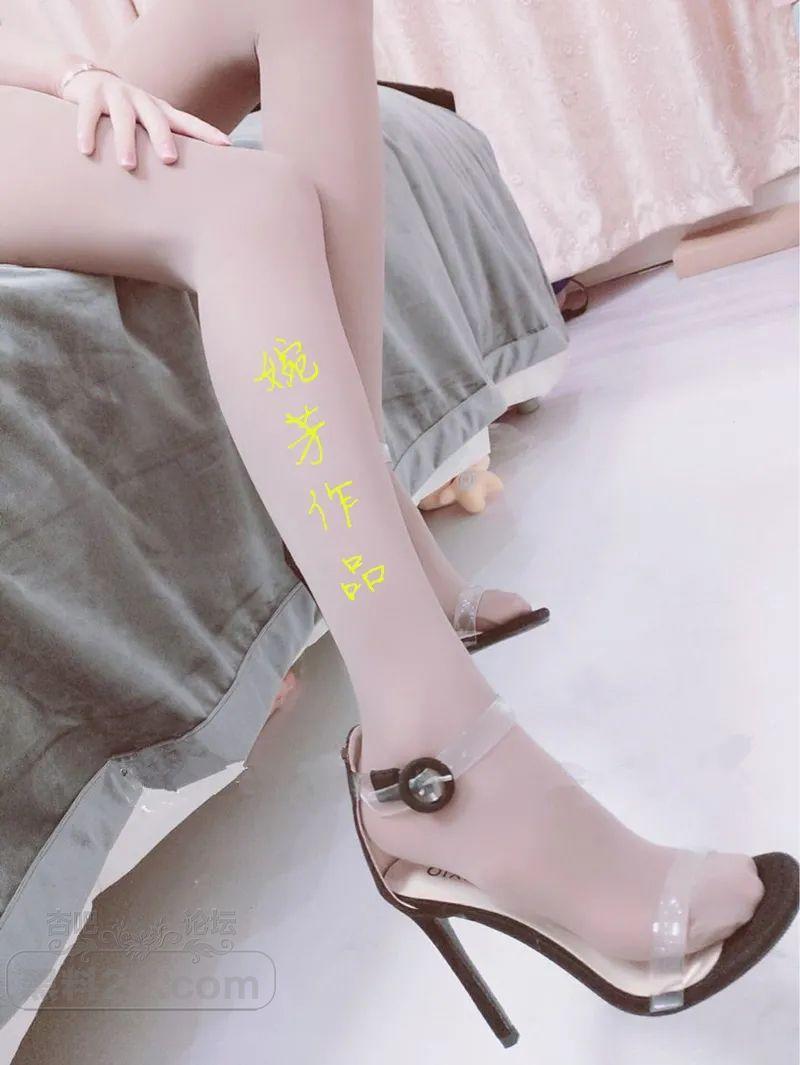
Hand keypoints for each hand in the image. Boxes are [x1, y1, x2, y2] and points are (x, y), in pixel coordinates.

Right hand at [61, 70, 231, 168]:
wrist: (86, 80)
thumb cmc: (125, 114)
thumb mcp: (147, 124)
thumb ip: (165, 142)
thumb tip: (194, 180)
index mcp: (159, 110)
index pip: (187, 121)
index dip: (207, 133)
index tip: (226, 146)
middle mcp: (141, 100)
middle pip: (156, 118)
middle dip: (163, 138)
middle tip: (169, 159)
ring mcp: (116, 95)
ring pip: (123, 118)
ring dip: (125, 141)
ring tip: (127, 166)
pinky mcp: (90, 95)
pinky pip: (88, 114)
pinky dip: (87, 131)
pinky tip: (86, 150)